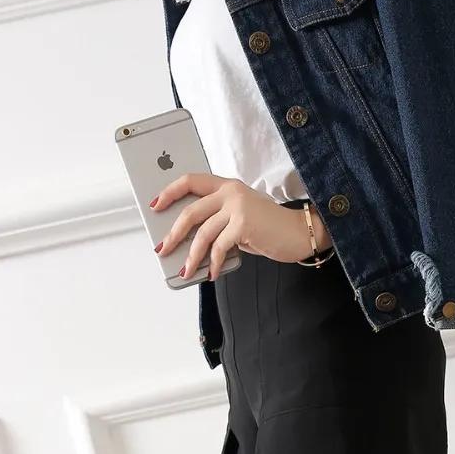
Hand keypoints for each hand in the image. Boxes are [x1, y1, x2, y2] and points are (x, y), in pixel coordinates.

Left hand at [151, 174, 331, 277]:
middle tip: (163, 248)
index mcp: (227, 186)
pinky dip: (213, 263)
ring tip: (186, 271)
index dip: (170, 192)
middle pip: (190, 211)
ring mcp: (237, 206)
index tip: (156, 205)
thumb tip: (191, 241)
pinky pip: (219, 247)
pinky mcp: (244, 224)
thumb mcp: (241, 218)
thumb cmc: (270, 229)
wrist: (298, 233)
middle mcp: (230, 192)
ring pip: (202, 233)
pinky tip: (212, 273)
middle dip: (173, 233)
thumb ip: (219, 221)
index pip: (191, 180)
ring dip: (192, 256)